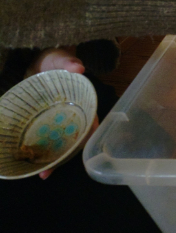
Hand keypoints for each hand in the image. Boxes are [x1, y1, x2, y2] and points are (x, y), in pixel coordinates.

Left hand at [24, 47, 95, 179]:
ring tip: (39, 173)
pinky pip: (44, 140)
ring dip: (51, 159)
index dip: (86, 136)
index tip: (79, 149)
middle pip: (73, 140)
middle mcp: (72, 116)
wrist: (37, 63)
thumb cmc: (53, 61)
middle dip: (63, 157)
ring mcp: (57, 122)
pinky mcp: (43, 125)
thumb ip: (68, 61)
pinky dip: (38, 151)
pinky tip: (27, 163)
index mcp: (83, 103)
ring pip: (58, 143)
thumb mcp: (59, 58)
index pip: (90, 122)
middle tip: (47, 172)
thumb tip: (78, 68)